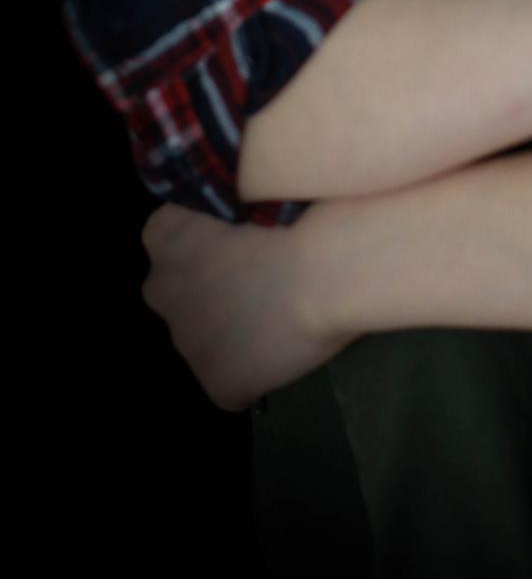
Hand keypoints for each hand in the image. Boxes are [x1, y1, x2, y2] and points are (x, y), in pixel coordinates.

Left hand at [140, 202, 348, 411]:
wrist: (324, 267)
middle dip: (212, 293)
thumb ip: (228, 220)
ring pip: (206, 339)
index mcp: (164, 237)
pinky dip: (256, 372)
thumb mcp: (248, 195)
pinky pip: (234, 381)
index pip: (171, 243)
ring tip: (281, 317)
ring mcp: (186, 342)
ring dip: (232, 332)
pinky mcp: (217, 383)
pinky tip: (287, 350)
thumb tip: (245, 235)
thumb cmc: (295, 212)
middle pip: (181, 296)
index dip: (209, 246)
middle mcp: (161, 291)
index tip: (243, 243)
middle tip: (261, 281)